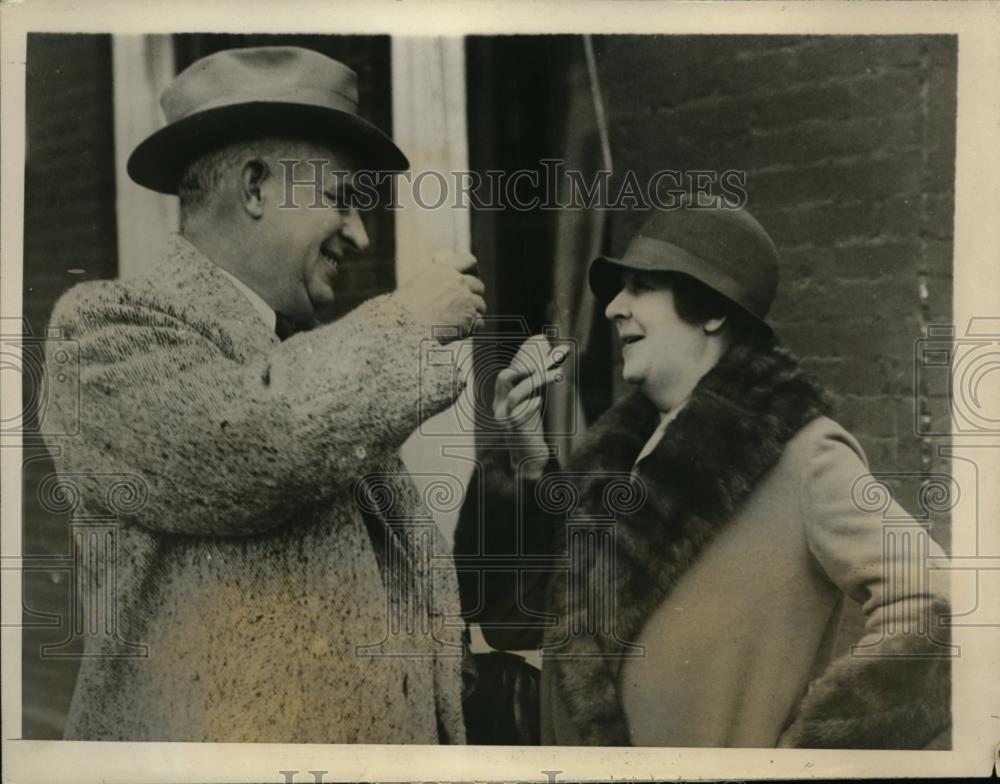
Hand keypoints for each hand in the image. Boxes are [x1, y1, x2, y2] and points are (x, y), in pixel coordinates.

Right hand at [394, 251, 485, 341]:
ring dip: (473, 311)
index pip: (468, 261)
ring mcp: (467, 300)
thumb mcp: (415, 285)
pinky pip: (479, 322)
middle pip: (478, 285)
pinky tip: (462, 330)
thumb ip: (433, 282)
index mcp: (445, 270)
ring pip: (480, 304)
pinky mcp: (470, 319)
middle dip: (473, 294)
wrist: (406, 325)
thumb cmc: (405, 308)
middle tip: (465, 304)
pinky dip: (472, 327)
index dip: (472, 268)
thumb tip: (438, 287)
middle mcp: (459, 282)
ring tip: (461, 320)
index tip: (471, 274)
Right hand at [493, 334, 567, 464]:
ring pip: (514, 394)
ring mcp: (505, 419)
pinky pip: (518, 415)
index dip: (525, 353)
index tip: (541, 340)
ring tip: (557, 375)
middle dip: (526, 365)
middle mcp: (500, 405)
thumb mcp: (533, 400)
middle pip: (505, 377)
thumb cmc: (531, 428)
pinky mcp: (514, 432)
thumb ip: (538, 381)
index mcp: (503, 395)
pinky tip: (539, 401)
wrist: (527, 459)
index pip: (511, 368)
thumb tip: (556, 356)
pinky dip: (529, 406)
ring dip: (536, 381)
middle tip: (549, 359)